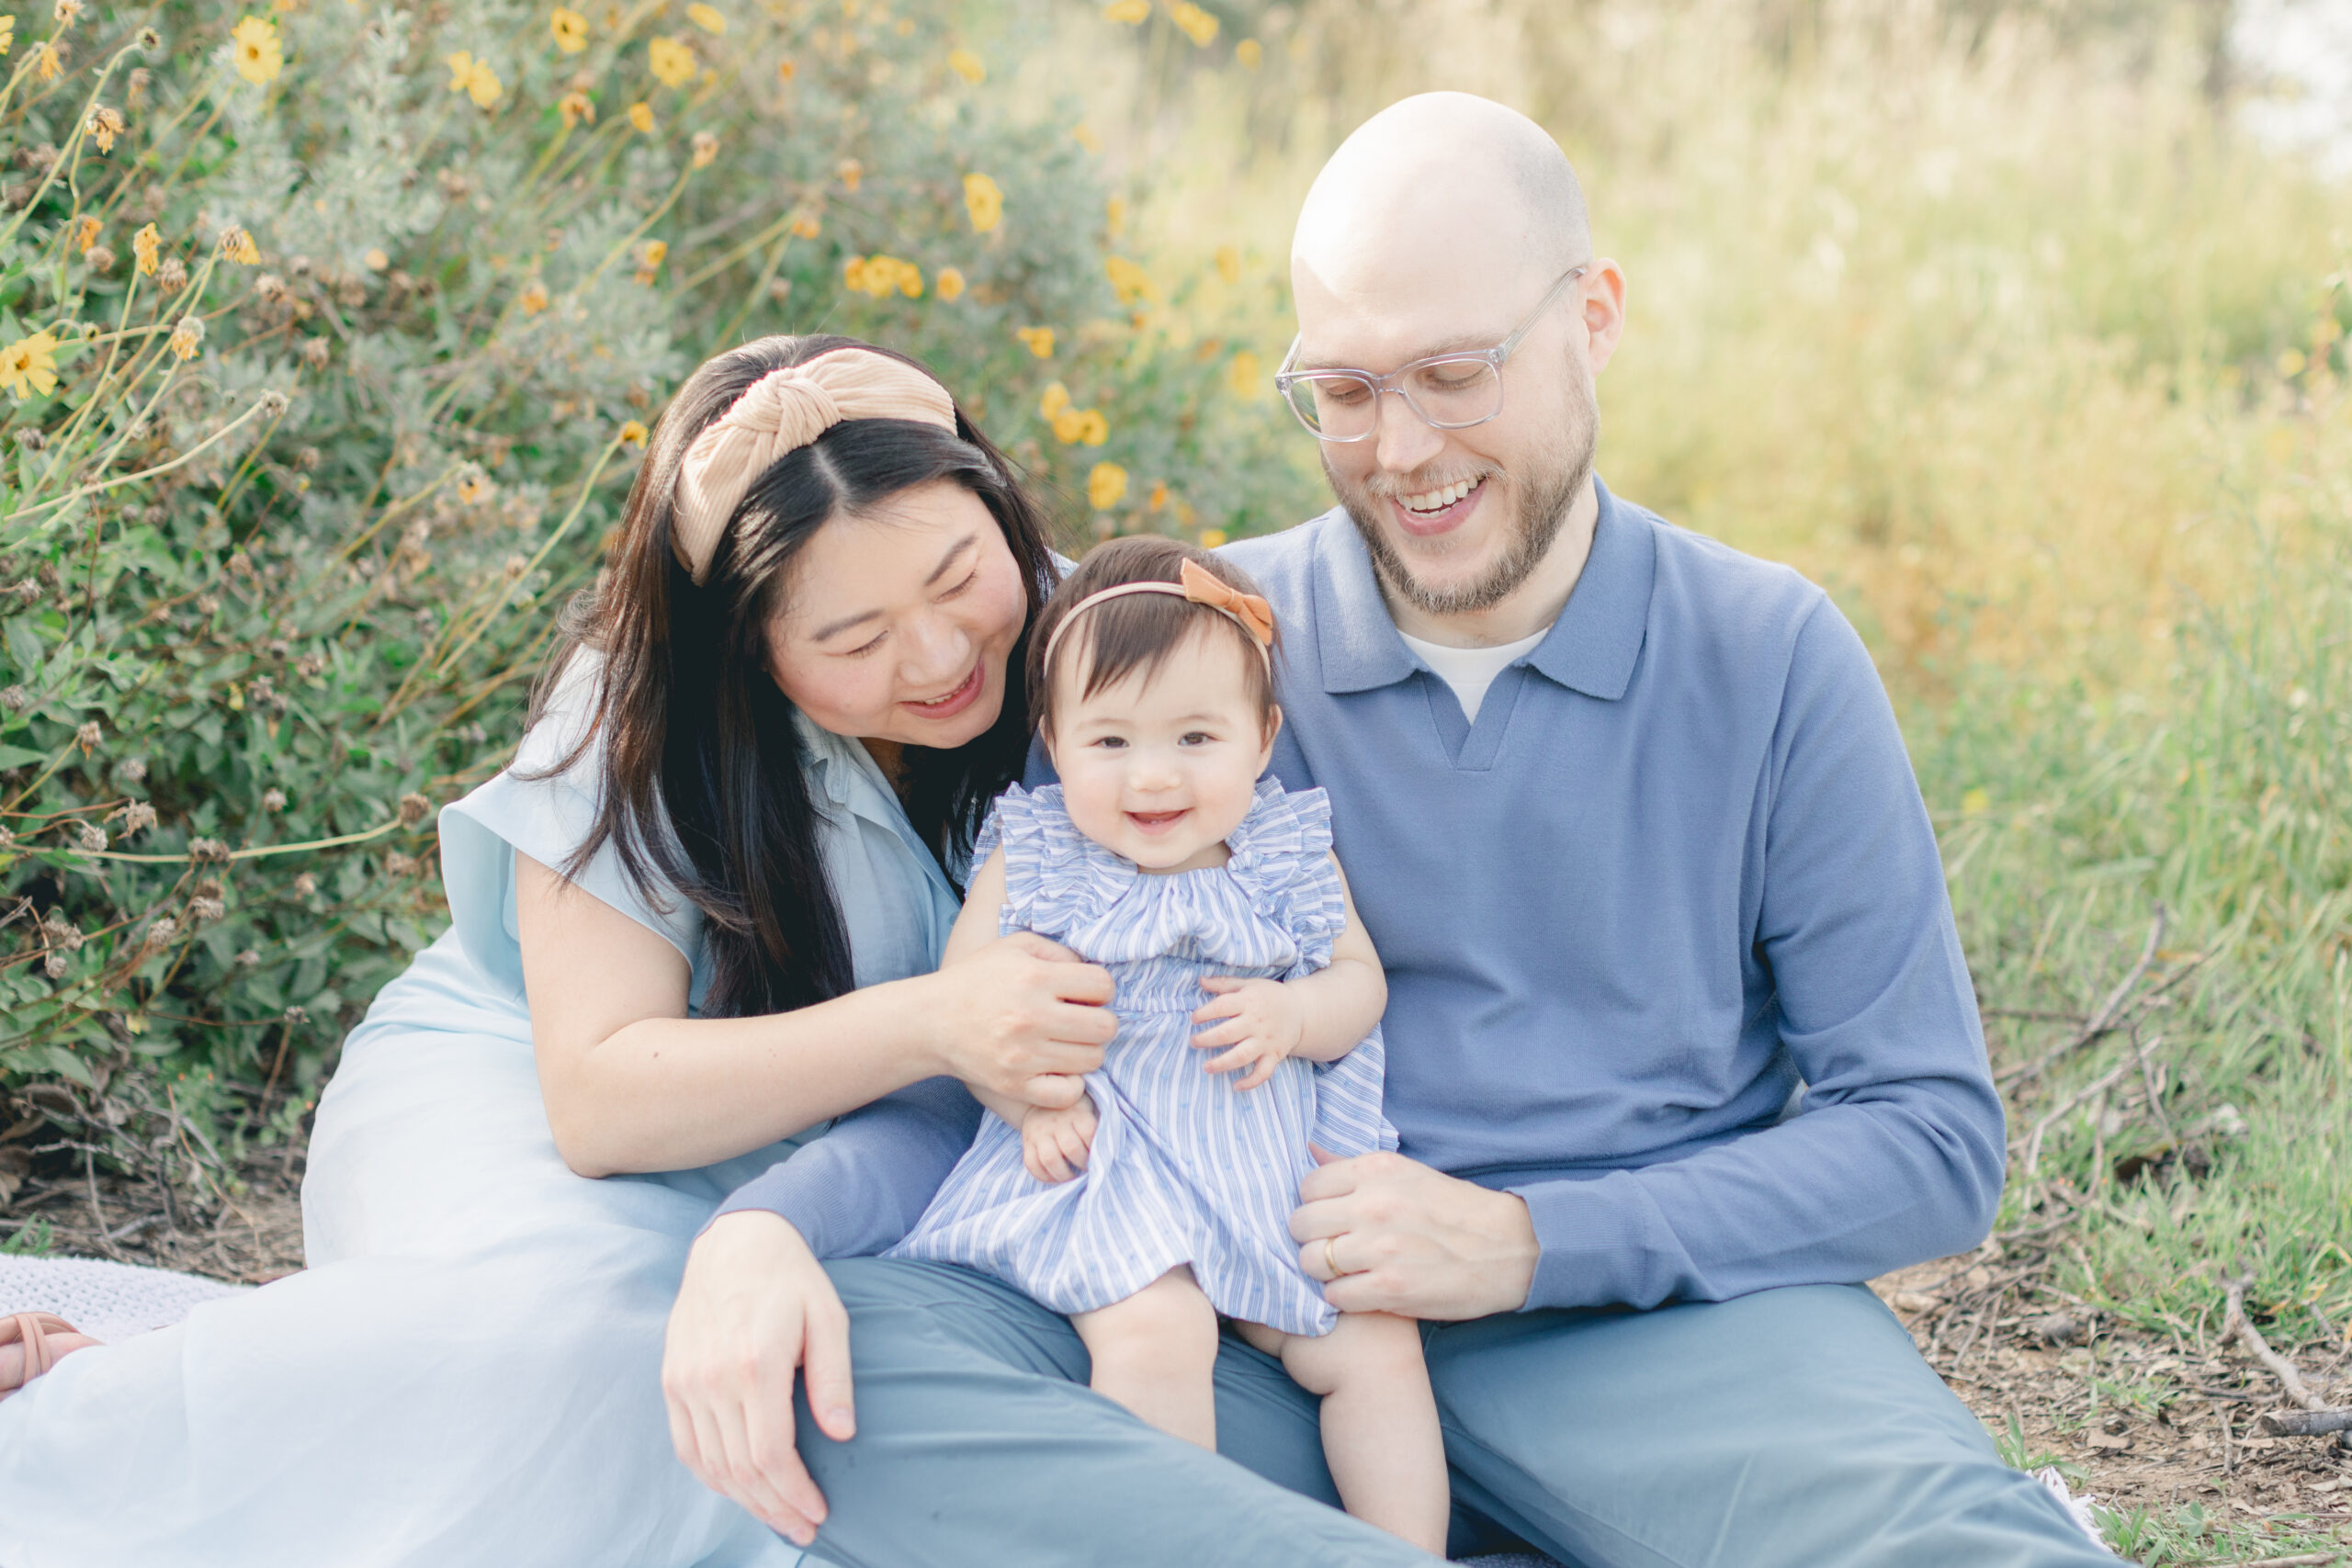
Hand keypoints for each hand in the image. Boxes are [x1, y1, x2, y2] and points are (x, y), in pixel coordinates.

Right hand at [662, 1212, 852, 1546]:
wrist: (736, 1242)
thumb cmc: (791, 1279)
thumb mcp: (829, 1317)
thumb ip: (834, 1377)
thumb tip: (843, 1434)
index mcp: (755, 1363)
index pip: (771, 1453)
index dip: (795, 1492)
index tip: (820, 1511)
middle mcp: (712, 1378)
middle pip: (741, 1469)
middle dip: (775, 1508)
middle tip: (804, 1528)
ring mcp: (685, 1381)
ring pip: (711, 1466)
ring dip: (745, 1501)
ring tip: (779, 1516)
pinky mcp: (672, 1381)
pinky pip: (687, 1446)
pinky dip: (713, 1476)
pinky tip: (740, 1490)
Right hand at [929, 932, 1116, 1107]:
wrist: (931, 1021)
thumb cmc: (977, 979)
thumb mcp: (1015, 946)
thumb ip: (1060, 952)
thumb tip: (1094, 976)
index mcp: (1034, 977)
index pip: (1103, 986)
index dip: (1100, 989)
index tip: (1084, 995)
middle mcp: (1030, 1016)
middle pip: (1105, 1027)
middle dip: (1099, 1022)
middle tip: (1080, 1021)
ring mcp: (1023, 1055)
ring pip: (1093, 1060)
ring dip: (1086, 1051)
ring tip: (1066, 1043)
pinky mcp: (1014, 1084)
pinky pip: (1069, 1094)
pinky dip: (1070, 1085)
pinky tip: (1058, 1070)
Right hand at [1021, 1093, 1098, 1182]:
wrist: (1044, 1095)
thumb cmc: (1076, 1109)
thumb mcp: (1089, 1109)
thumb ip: (1098, 1127)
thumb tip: (1109, 1153)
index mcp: (1077, 1112)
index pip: (1089, 1134)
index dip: (1096, 1150)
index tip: (1099, 1156)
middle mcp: (1056, 1122)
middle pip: (1071, 1148)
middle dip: (1082, 1164)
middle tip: (1086, 1168)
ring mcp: (1039, 1132)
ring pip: (1050, 1159)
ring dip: (1063, 1175)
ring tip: (1071, 1177)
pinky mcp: (1027, 1142)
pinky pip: (1032, 1164)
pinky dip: (1044, 1176)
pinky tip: (1055, 1176)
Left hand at [1190, 975, 1304, 1089]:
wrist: (1301, 1010)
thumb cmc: (1269, 996)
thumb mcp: (1249, 984)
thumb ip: (1224, 984)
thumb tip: (1201, 980)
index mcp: (1249, 1001)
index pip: (1222, 1006)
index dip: (1204, 1013)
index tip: (1194, 1019)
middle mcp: (1256, 1022)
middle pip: (1227, 1033)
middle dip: (1206, 1039)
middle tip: (1193, 1042)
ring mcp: (1266, 1041)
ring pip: (1242, 1055)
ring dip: (1222, 1063)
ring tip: (1206, 1067)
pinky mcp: (1274, 1055)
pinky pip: (1263, 1072)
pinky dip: (1250, 1082)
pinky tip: (1235, 1086)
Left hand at [1290, 1151, 1539, 1319]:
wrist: (1510, 1249)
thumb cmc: (1456, 1210)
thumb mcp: (1407, 1173)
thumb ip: (1353, 1166)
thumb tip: (1309, 1149)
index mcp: (1376, 1171)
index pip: (1308, 1186)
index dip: (1315, 1206)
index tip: (1330, 1219)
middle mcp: (1374, 1205)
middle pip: (1301, 1224)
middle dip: (1311, 1239)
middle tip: (1332, 1249)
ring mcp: (1380, 1248)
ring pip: (1310, 1262)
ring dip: (1323, 1272)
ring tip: (1346, 1272)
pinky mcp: (1390, 1289)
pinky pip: (1334, 1296)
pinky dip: (1342, 1298)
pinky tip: (1361, 1292)